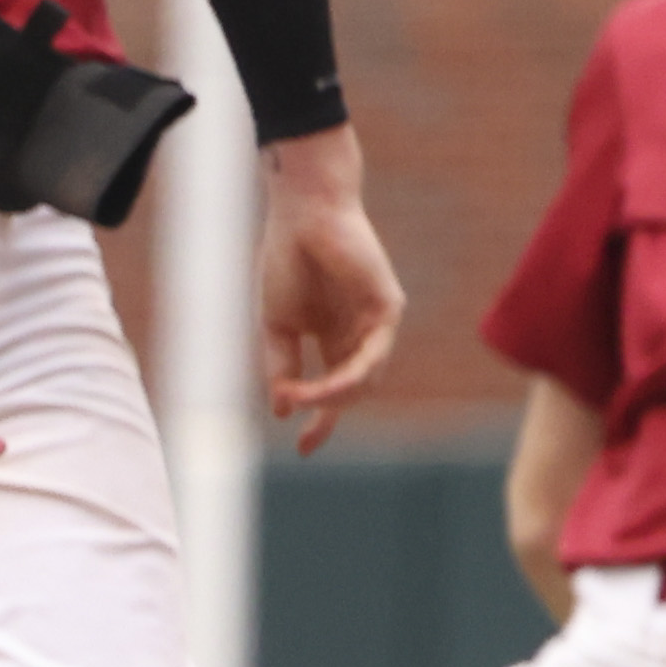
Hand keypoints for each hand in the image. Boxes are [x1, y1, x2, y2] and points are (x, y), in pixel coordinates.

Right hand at [258, 128, 402, 453]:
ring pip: (365, 380)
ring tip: (300, 399)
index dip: (321, 422)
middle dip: (328, 415)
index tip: (303, 450)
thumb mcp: (277, 325)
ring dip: (332, 396)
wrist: (302, 216)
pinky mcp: (388, 308)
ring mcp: (376, 323)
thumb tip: (282, 409)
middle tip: (303, 433)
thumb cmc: (287, 261)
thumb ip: (282, 366)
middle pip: (354, 391)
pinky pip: (373, 356)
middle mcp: (358, 334)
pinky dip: (348, 376)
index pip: (334, 390)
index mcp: (333, 336)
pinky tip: (324, 386)